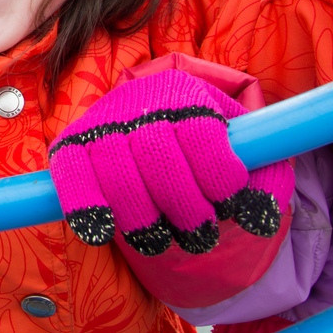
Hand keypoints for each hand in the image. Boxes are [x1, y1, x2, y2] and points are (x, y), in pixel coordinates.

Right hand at [48, 68, 292, 255]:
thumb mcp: (241, 149)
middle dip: (186, 209)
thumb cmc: (201, 147)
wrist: (148, 124)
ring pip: (119, 177)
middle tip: (199, 232)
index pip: (200, 132)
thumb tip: (258, 214)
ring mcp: (100, 123)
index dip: (219, 177)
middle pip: (159, 158)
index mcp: (184, 94)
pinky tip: (102, 228)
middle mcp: (138, 102)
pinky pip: (71, 175)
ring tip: (162, 239)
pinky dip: (84, 204)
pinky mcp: (69, 145)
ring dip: (145, 222)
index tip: (227, 200)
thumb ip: (262, 175)